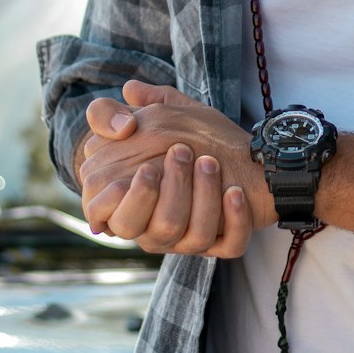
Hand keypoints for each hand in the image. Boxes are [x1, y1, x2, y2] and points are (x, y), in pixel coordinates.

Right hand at [79, 80, 273, 253]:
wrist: (243, 154)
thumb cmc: (184, 137)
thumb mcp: (150, 117)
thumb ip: (114, 113)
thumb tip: (121, 106)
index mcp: (130, 206)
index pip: (110, 218)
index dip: (121, 200)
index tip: (144, 167)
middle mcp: (159, 229)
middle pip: (156, 231)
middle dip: (169, 193)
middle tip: (180, 151)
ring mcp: (194, 240)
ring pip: (194, 239)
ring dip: (203, 198)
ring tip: (210, 161)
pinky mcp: (228, 242)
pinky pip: (231, 246)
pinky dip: (235, 221)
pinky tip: (235, 191)